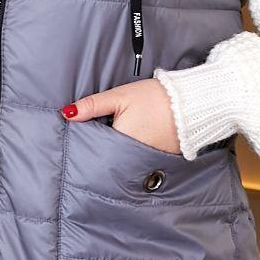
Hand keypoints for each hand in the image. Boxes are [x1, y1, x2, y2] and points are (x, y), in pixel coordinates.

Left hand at [59, 77, 180, 154]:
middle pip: (108, 158)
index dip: (87, 145)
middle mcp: (132, 157)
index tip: (81, 141)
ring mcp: (147, 162)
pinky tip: (132, 148)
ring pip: (123, 163)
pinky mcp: (160, 162)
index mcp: (119, 141)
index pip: (94, 148)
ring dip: (116, 157)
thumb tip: (67, 113)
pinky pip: (140, 163)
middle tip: (95, 146)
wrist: (191, 103)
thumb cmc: (154, 97)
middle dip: (100, 153)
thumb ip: (92, 105)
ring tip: (114, 147)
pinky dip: (134, 158)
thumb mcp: (120, 97)